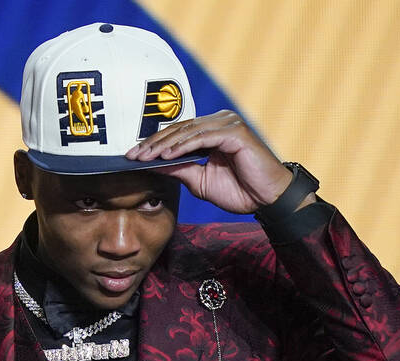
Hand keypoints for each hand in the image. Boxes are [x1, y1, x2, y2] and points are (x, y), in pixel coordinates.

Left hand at [124, 110, 304, 214]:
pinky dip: (183, 146)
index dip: (154, 144)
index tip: (132, 156)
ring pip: (188, 132)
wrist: (267, 199)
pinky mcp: (235, 132)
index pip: (176, 133)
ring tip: (145, 157)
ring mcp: (228, 125)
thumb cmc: (238, 190)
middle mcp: (219, 122)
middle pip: (179, 130)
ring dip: (164, 145)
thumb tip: (152, 164)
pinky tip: (167, 156)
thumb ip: (179, 169)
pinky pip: (203, 137)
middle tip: (133, 155)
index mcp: (211, 131)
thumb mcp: (199, 180)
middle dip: (153, 144)